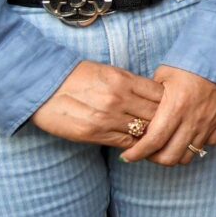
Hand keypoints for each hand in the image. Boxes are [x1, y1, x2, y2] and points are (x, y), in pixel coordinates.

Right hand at [29, 61, 166, 147]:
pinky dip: (134, 144)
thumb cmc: (76, 77)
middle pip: (156, 115)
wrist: (43, 87)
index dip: (169, 103)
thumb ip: (131, 84)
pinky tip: (137, 143)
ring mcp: (106, 118)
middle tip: (170, 127)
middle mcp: (118, 99)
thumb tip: (154, 96)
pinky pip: (125, 143)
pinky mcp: (94, 134)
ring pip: (143, 131)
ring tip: (155, 137)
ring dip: (150, 135)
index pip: (160, 95)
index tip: (172, 108)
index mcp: (123, 80)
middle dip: (165, 121)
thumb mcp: (108, 72)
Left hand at [123, 66, 215, 166]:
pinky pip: (206, 146)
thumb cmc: (190, 63)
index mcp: (175, 108)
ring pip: (188, 156)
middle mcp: (192, 121)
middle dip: (154, 159)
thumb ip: (151, 98)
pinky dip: (194, 146)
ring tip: (165, 146)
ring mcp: (208, 124)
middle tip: (146, 152)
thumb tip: (139, 112)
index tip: (127, 156)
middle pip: (170, 157)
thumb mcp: (163, 75)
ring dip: (174, 155)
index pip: (153, 142)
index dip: (137, 154)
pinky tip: (187, 136)